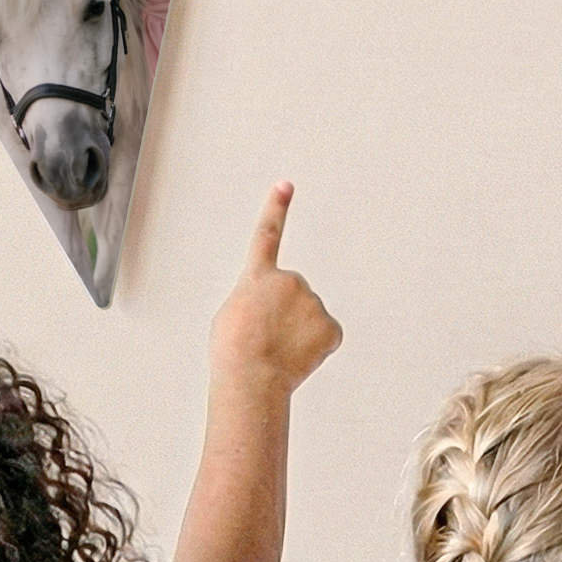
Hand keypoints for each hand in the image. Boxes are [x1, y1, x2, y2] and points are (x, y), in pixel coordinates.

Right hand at [211, 183, 341, 395]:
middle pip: (293, 295)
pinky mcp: (330, 327)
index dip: (276, 208)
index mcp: (258, 276)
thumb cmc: (232, 351)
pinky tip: (297, 359)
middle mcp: (290, 280)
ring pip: (309, 317)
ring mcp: (312, 302)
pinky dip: (314, 350)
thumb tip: (273, 313)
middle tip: (265, 339)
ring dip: (296, 334)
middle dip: (284, 315)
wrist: (250, 376)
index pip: (267, 235)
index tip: (285, 186)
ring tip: (276, 352)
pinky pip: (325, 337)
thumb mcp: (231, 316)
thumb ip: (255, 300)